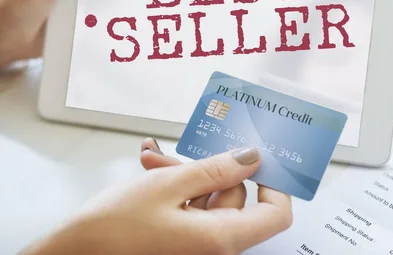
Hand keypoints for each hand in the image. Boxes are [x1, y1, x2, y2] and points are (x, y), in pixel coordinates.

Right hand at [23, 146, 291, 254]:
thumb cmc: (112, 230)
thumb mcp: (168, 186)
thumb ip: (216, 169)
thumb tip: (252, 157)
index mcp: (221, 239)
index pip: (275, 215)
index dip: (275, 184)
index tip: (262, 158)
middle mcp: (213, 247)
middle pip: (235, 198)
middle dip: (209, 168)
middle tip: (181, 153)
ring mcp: (196, 245)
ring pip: (208, 198)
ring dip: (186, 174)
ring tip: (155, 160)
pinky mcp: (179, 240)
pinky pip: (191, 207)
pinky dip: (176, 188)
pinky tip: (153, 168)